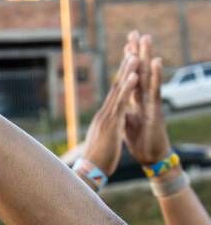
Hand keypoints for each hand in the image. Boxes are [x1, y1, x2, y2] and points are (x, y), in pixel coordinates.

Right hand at [79, 51, 138, 176]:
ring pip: (119, 91)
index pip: (114, 95)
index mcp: (104, 118)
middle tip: (132, 52)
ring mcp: (107, 117)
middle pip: (115, 87)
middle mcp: (104, 114)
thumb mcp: (105, 141)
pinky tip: (135, 77)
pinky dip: (128, 88)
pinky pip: (122, 102)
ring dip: (128, 72)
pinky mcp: (112, 123)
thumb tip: (110, 127)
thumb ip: (108, 130)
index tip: (128, 66)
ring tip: (135, 57)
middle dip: (124, 69)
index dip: (122, 79)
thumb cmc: (98, 159)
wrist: (90, 172)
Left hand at [124, 31, 170, 164]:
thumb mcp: (127, 121)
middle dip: (138, 52)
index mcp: (136, 100)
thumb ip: (124, 108)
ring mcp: (151, 101)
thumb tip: (118, 102)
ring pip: (149, 75)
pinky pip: (155, 90)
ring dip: (147, 56)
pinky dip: (155, 75)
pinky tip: (156, 61)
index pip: (131, 76)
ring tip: (147, 39)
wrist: (150, 156)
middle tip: (136, 32)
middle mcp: (144, 97)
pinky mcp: (156, 109)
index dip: (128, 62)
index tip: (126, 44)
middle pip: (140, 70)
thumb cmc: (140, 139)